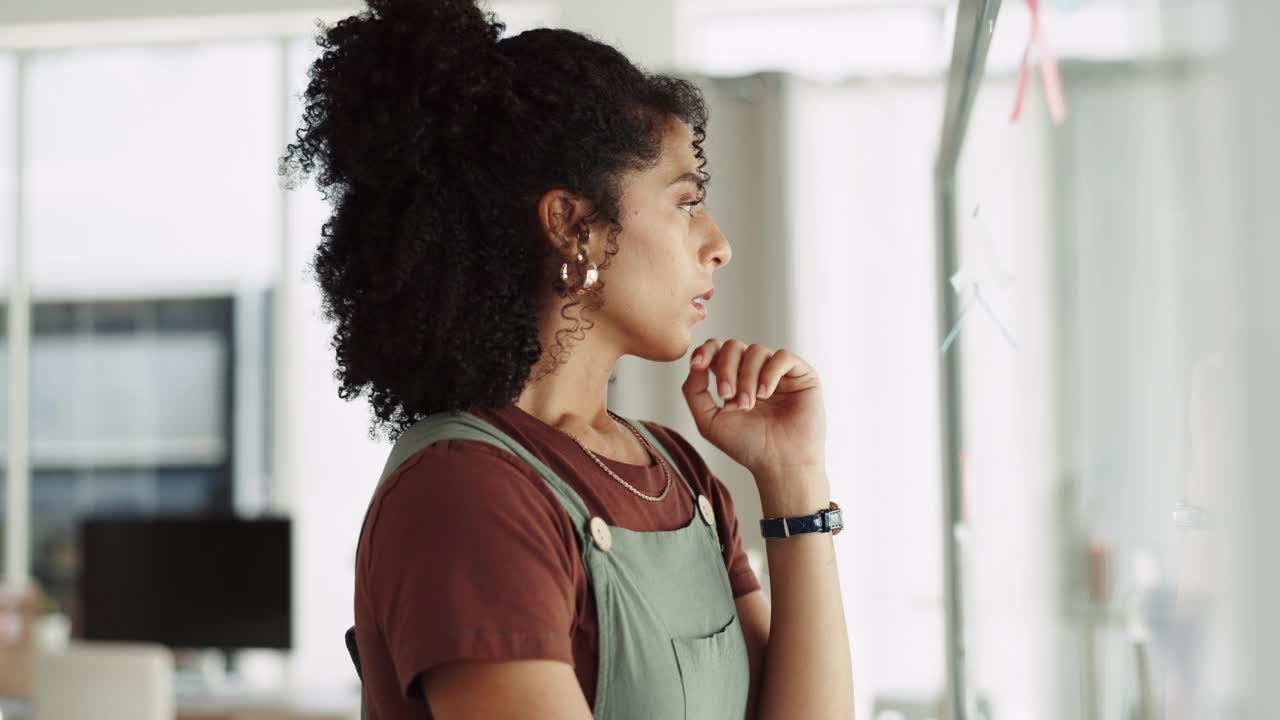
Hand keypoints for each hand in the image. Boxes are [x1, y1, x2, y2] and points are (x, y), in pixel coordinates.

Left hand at [681, 339, 826, 478]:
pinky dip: (770, 372)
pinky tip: (766, 394)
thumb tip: (694, 364)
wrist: (779, 464)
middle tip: (728, 397)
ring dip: (747, 377)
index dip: (706, 350)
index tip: (698, 364)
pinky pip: (782, 356)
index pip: (718, 350)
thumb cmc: (747, 446)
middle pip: (734, 346)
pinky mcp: (801, 374)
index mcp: (733, 379)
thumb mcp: (709, 421)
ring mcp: (778, 372)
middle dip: (726, 369)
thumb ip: (694, 391)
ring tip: (748, 404)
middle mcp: (756, 372)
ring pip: (757, 350)